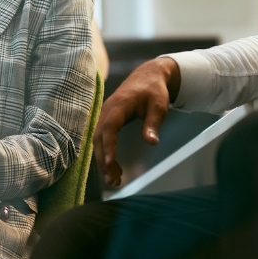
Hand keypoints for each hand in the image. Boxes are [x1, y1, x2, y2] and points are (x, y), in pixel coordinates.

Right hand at [94, 56, 180, 187]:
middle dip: (104, 160)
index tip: (110, 163)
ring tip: (114, 180)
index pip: (110, 127)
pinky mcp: (107, 120)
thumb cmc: (154, 91)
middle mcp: (107, 110)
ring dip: (104, 161)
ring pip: (99, 141)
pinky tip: (115, 169)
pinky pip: (102, 139)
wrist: (148, 76)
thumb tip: (151, 143)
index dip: (109, 145)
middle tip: (113, 181)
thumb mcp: (159, 106)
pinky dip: (106, 154)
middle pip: (99, 138)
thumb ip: (153, 124)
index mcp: (119, 105)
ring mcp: (105, 115)